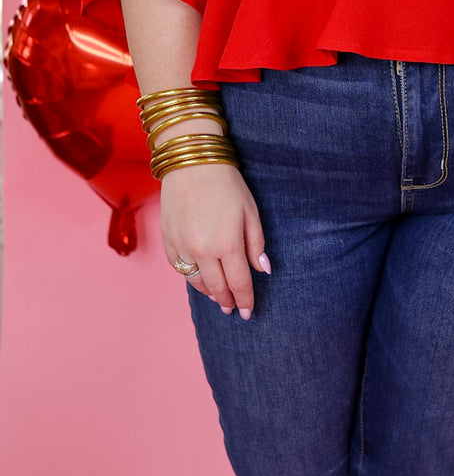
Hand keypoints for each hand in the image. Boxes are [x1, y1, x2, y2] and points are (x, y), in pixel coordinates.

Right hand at [160, 161, 269, 317]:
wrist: (191, 163)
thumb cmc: (227, 185)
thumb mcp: (250, 212)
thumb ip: (256, 244)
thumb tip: (262, 270)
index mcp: (227, 244)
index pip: (239, 283)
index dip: (245, 300)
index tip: (248, 312)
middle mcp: (202, 251)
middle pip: (217, 287)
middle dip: (227, 301)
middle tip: (233, 309)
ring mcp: (182, 247)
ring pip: (196, 281)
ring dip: (209, 292)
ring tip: (217, 298)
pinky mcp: (168, 240)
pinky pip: (179, 268)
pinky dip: (191, 276)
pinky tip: (199, 278)